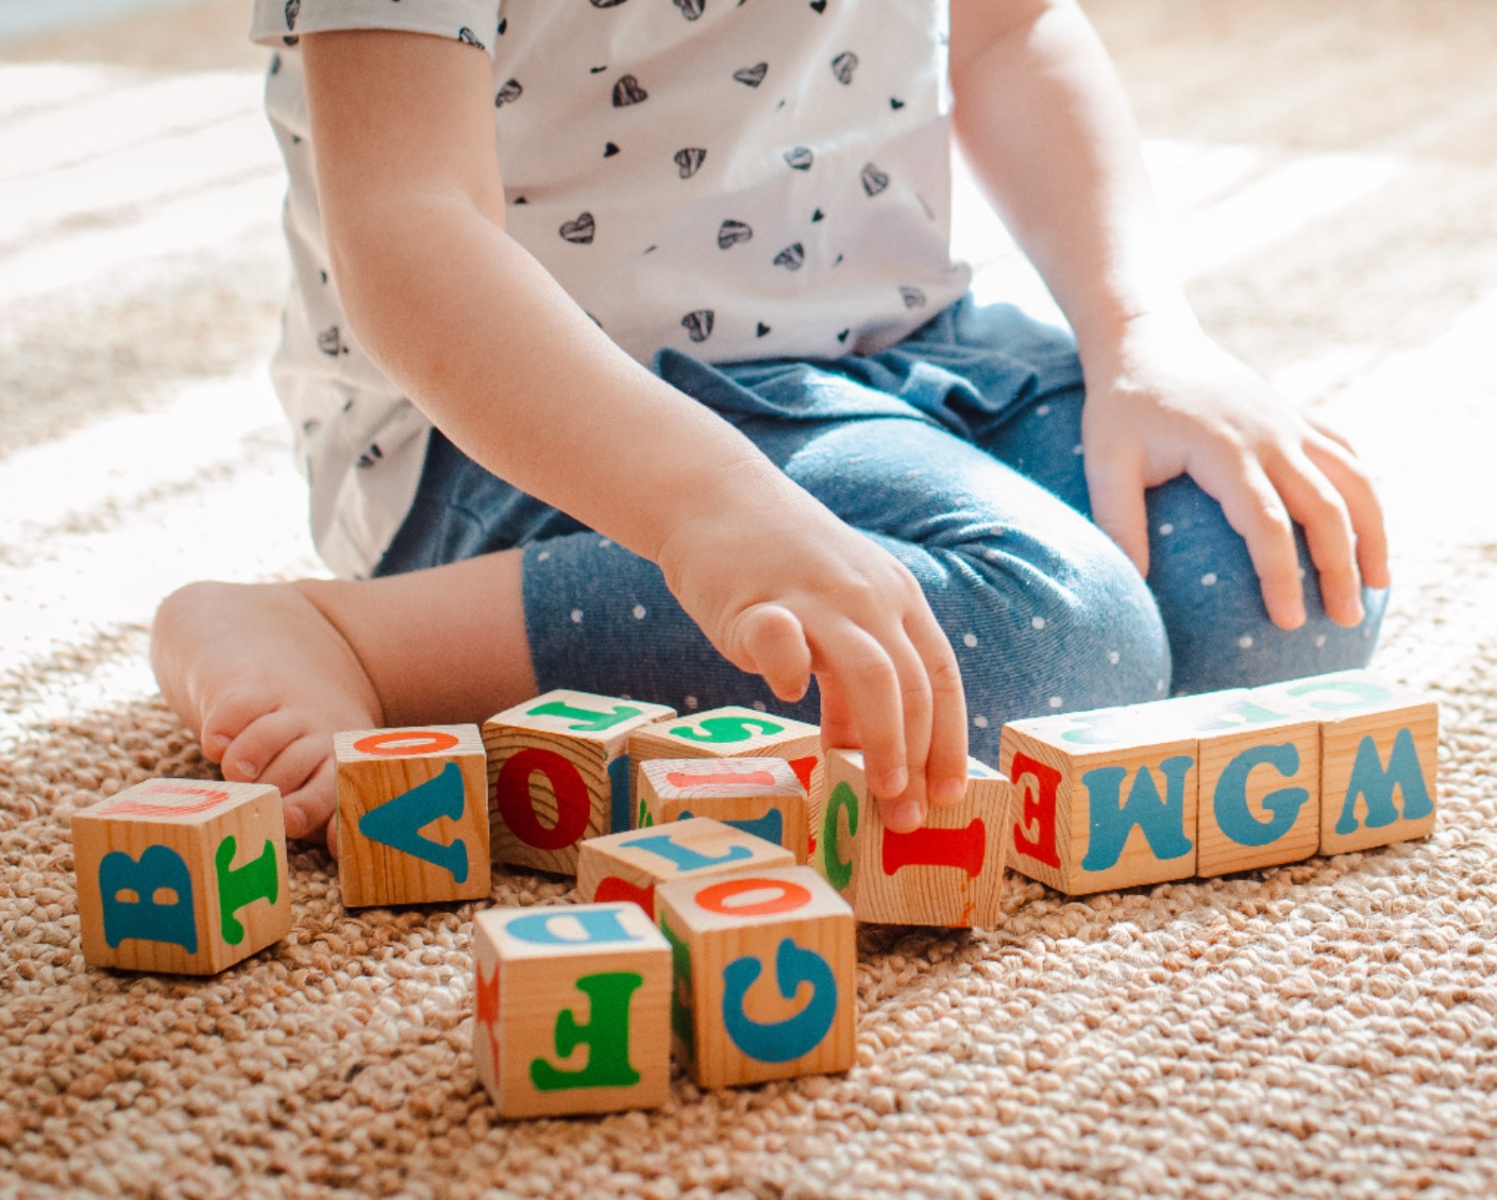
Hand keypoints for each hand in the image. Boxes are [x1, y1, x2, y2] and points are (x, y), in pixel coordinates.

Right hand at [655, 466, 968, 831]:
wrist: (713, 498)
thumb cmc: (777, 566)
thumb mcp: (834, 616)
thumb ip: (852, 681)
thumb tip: (869, 760)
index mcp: (896, 598)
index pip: (940, 678)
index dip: (948, 741)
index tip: (947, 795)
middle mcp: (869, 596)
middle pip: (914, 686)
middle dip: (916, 759)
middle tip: (905, 816)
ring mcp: (817, 596)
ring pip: (874, 674)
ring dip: (883, 739)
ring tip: (876, 790)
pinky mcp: (758, 600)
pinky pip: (782, 642)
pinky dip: (791, 674)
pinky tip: (788, 695)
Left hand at [1080, 314, 1390, 628]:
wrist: (1148, 340)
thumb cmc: (1122, 407)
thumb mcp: (1105, 461)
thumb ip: (1117, 521)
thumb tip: (1130, 588)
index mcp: (1226, 447)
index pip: (1268, 522)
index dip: (1282, 574)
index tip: (1288, 621)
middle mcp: (1271, 433)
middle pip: (1327, 507)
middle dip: (1342, 567)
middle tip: (1344, 621)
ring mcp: (1291, 420)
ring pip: (1354, 479)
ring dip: (1373, 532)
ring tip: (1379, 584)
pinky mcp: (1298, 414)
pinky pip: (1348, 453)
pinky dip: (1367, 491)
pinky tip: (1368, 530)